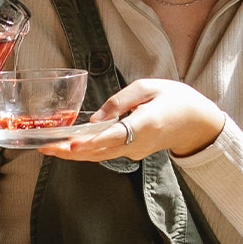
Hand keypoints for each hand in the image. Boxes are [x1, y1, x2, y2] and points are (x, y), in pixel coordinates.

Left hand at [37, 78, 224, 161]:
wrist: (198, 122)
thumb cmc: (175, 99)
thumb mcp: (149, 87)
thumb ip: (120, 101)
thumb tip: (95, 119)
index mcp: (145, 125)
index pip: (113, 136)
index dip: (90, 142)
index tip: (70, 145)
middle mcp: (138, 144)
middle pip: (99, 152)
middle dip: (70, 152)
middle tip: (45, 148)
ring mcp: (135, 153)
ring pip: (100, 156)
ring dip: (74, 154)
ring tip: (49, 148)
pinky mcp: (133, 154)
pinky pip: (107, 154)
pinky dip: (87, 151)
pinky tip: (70, 145)